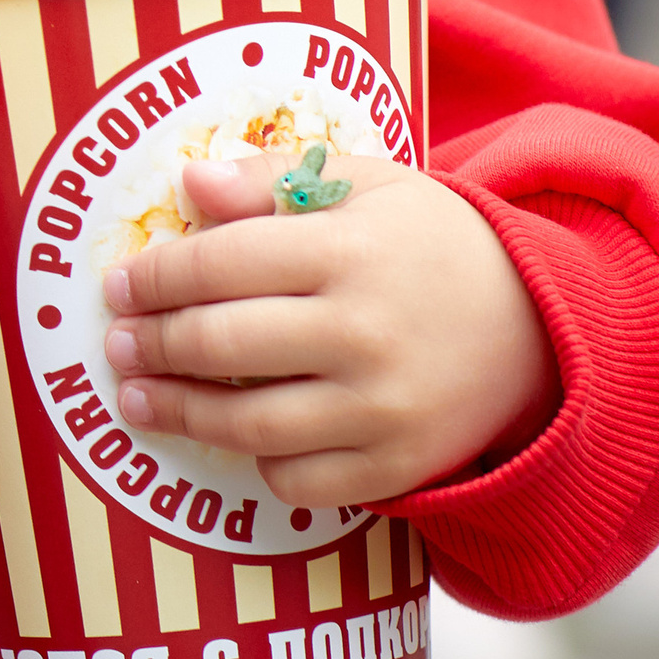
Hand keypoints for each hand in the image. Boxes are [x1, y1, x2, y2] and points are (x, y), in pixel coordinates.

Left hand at [99, 148, 557, 508]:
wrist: (542, 326)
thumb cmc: (433, 245)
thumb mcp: (369, 185)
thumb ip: (274, 180)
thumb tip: (190, 184)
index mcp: (350, 251)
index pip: (219, 263)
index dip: (156, 277)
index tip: (118, 285)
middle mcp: (363, 333)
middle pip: (222, 346)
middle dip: (152, 345)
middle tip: (116, 342)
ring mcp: (382, 409)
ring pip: (247, 423)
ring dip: (178, 412)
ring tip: (138, 396)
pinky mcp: (397, 467)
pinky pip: (298, 479)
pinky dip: (257, 460)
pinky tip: (234, 434)